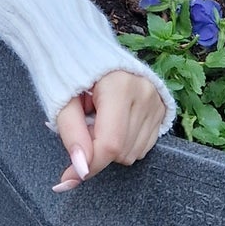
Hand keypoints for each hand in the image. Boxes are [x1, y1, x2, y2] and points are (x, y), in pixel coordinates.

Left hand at [51, 69, 166, 192]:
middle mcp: (144, 94)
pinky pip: (142, 146)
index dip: (89, 165)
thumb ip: (72, 135)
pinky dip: (124, 142)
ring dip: (110, 146)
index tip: (68, 178)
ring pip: (132, 153)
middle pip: (121, 152)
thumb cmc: (70, 72)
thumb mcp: (62, 100)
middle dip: (97, 148)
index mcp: (119, 86)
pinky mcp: (162, 109)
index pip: (109, 143)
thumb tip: (81, 171)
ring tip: (98, 117)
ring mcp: (157, 102)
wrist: (86, 47)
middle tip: (84, 123)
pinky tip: (113, 121)